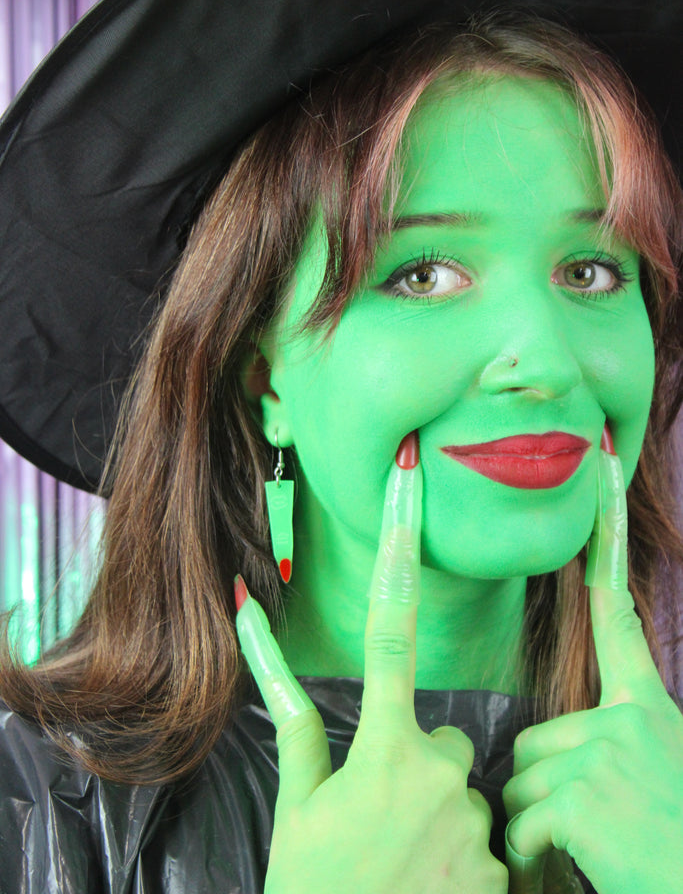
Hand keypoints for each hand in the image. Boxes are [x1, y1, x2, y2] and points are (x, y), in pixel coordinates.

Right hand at [235, 432, 506, 893]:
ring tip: (397, 860)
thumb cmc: (314, 890)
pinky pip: (482, 838)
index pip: (391, 628)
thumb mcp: (296, 808)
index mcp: (382, 747)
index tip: (411, 484)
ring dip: (434, 811)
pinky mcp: (499, 870)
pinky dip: (457, 855)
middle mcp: (439, 772)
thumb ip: (293, 722)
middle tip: (375, 816)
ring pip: (459, 787)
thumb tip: (249, 627)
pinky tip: (425, 884)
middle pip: (436, 732)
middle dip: (412, 756)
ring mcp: (473, 823)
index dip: (401, 549)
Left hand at [504, 432, 682, 893]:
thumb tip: (556, 749)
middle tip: (587, 820)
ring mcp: (607, 755)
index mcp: (647, 709)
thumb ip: (617, 742)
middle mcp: (628, 720)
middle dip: (541, 784)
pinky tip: (578, 862)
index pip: (619, 621)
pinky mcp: (586, 797)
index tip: (602, 489)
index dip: (606, 556)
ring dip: (537, 821)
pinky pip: (522, 821)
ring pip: (520, 781)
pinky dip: (532, 853)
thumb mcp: (660, 772)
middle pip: (533, 738)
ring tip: (588, 844)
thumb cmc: (675, 845)